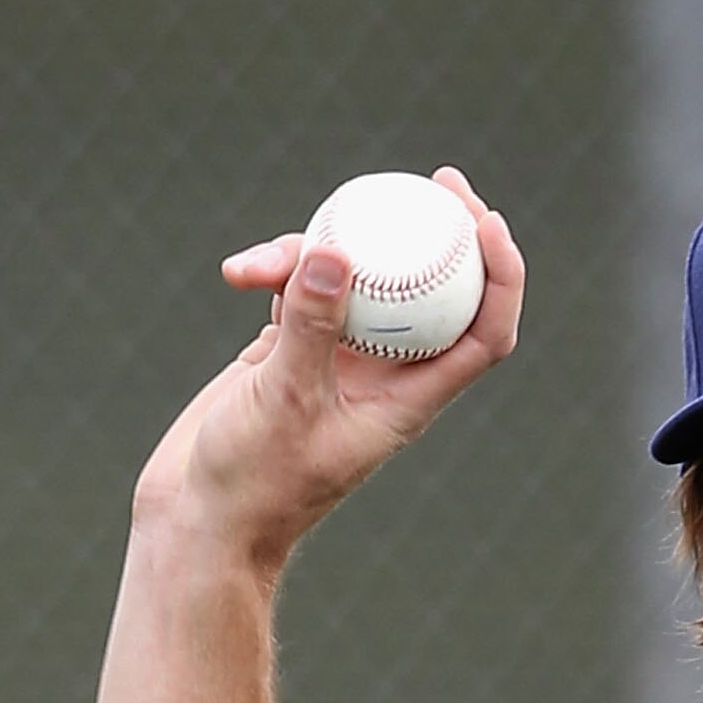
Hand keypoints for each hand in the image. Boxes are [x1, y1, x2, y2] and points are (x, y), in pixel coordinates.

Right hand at [130, 165, 525, 569]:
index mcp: (408, 401)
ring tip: (272, 252)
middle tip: (438, 180)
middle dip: (443, 236)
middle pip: (435, 294)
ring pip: (358, 283)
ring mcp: (337, 362)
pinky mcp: (290, 351)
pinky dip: (276, 272)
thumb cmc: (253, 483)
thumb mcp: (283, 399)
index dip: (501, 280)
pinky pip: (300, 290)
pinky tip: (238, 272)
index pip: (484, 336)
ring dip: (324, 251)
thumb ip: (312, 326)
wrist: (201, 521)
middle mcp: (383, 378)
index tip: (488, 225)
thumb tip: (337, 252)